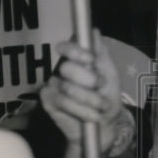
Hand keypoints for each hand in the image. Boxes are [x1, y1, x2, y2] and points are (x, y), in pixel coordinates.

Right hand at [40, 29, 121, 151]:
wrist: (103, 127)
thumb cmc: (106, 98)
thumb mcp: (111, 76)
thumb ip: (102, 54)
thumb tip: (94, 31)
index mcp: (76, 60)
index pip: (68, 47)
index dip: (76, 52)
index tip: (91, 60)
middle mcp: (61, 69)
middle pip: (67, 67)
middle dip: (88, 80)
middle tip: (101, 87)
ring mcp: (52, 84)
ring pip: (67, 88)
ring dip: (90, 100)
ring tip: (100, 107)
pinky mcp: (47, 100)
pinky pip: (62, 102)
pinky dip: (81, 110)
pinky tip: (90, 115)